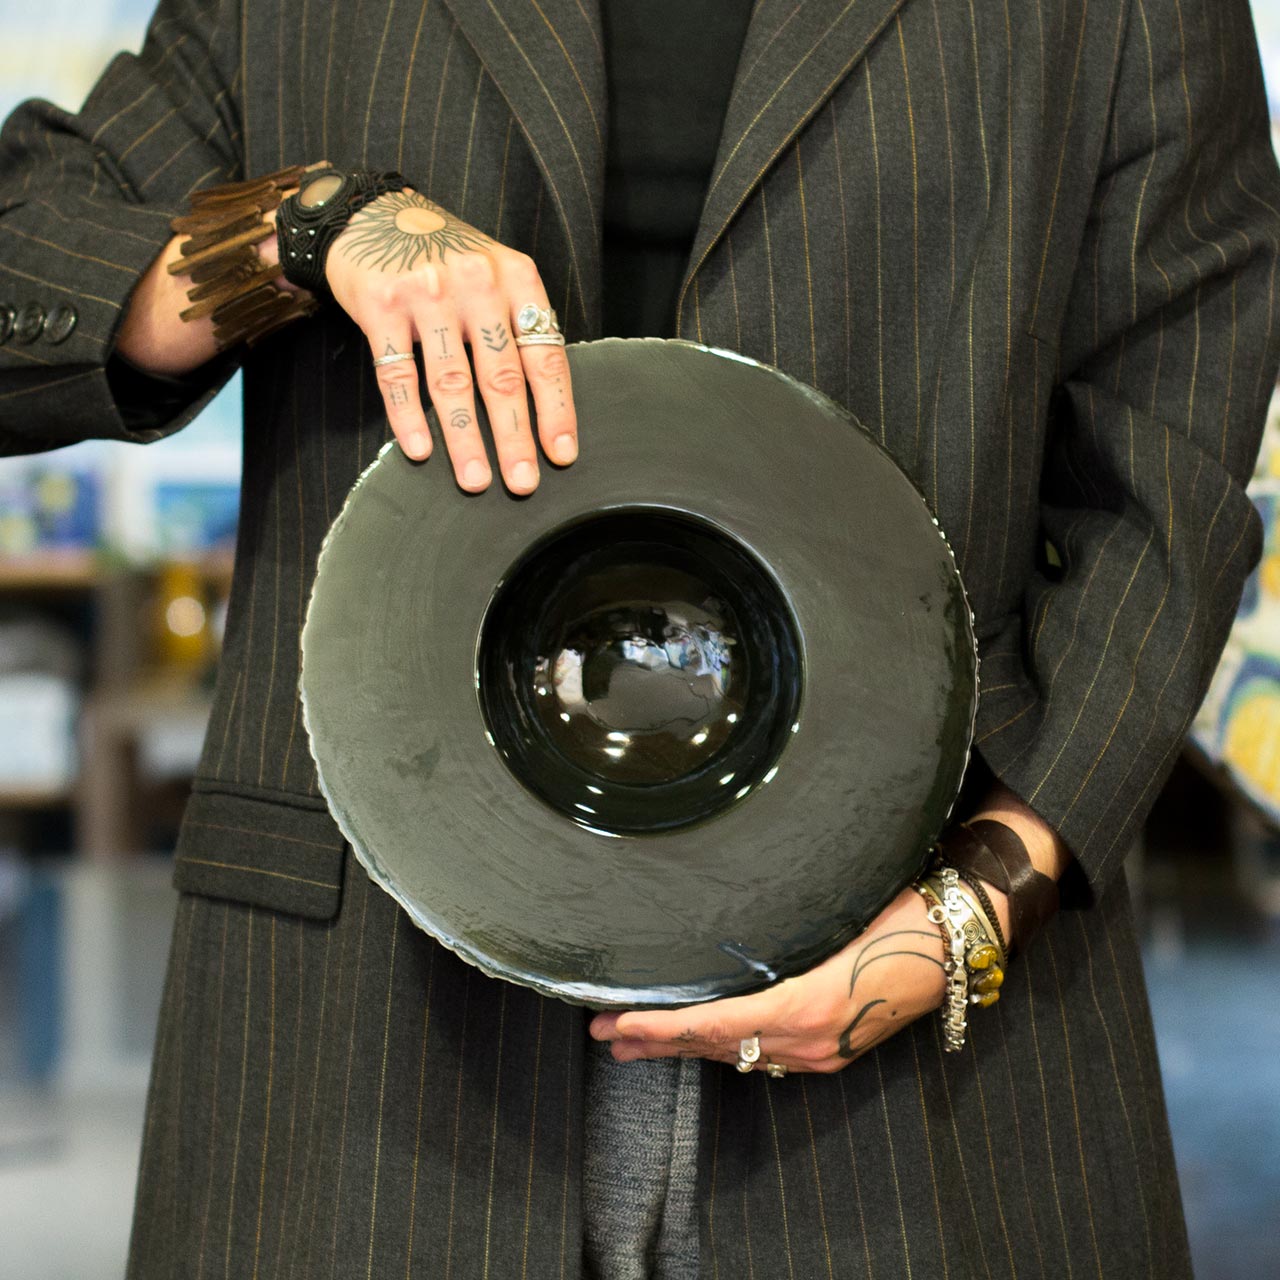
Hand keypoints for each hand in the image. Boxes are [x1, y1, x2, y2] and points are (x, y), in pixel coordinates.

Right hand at [324, 188, 576, 494]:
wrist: (373, 215)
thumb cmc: (446, 260)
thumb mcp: (496, 275)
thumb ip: (518, 326)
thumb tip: (544, 407)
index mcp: (516, 279)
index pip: (545, 355)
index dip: (556, 410)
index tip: (561, 454)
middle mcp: (476, 283)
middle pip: (501, 376)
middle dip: (514, 437)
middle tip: (523, 483)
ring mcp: (426, 293)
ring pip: (451, 382)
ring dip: (465, 439)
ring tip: (476, 480)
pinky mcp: (380, 304)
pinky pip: (397, 373)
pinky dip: (408, 416)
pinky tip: (419, 450)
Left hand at [589, 887, 948, 1073]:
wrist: (959, 940)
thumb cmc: (898, 914)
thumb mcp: (830, 919)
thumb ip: (777, 940)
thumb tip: (718, 938)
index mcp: (806, 1006)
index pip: (713, 1024)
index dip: (659, 1028)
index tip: (616, 1025)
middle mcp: (811, 1040)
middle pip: (717, 1046)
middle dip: (658, 1043)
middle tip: (606, 1036)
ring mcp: (825, 1051)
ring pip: (739, 1054)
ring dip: (688, 1047)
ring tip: (639, 1042)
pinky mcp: (836, 1048)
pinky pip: (769, 1054)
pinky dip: (727, 1047)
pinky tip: (709, 1041)